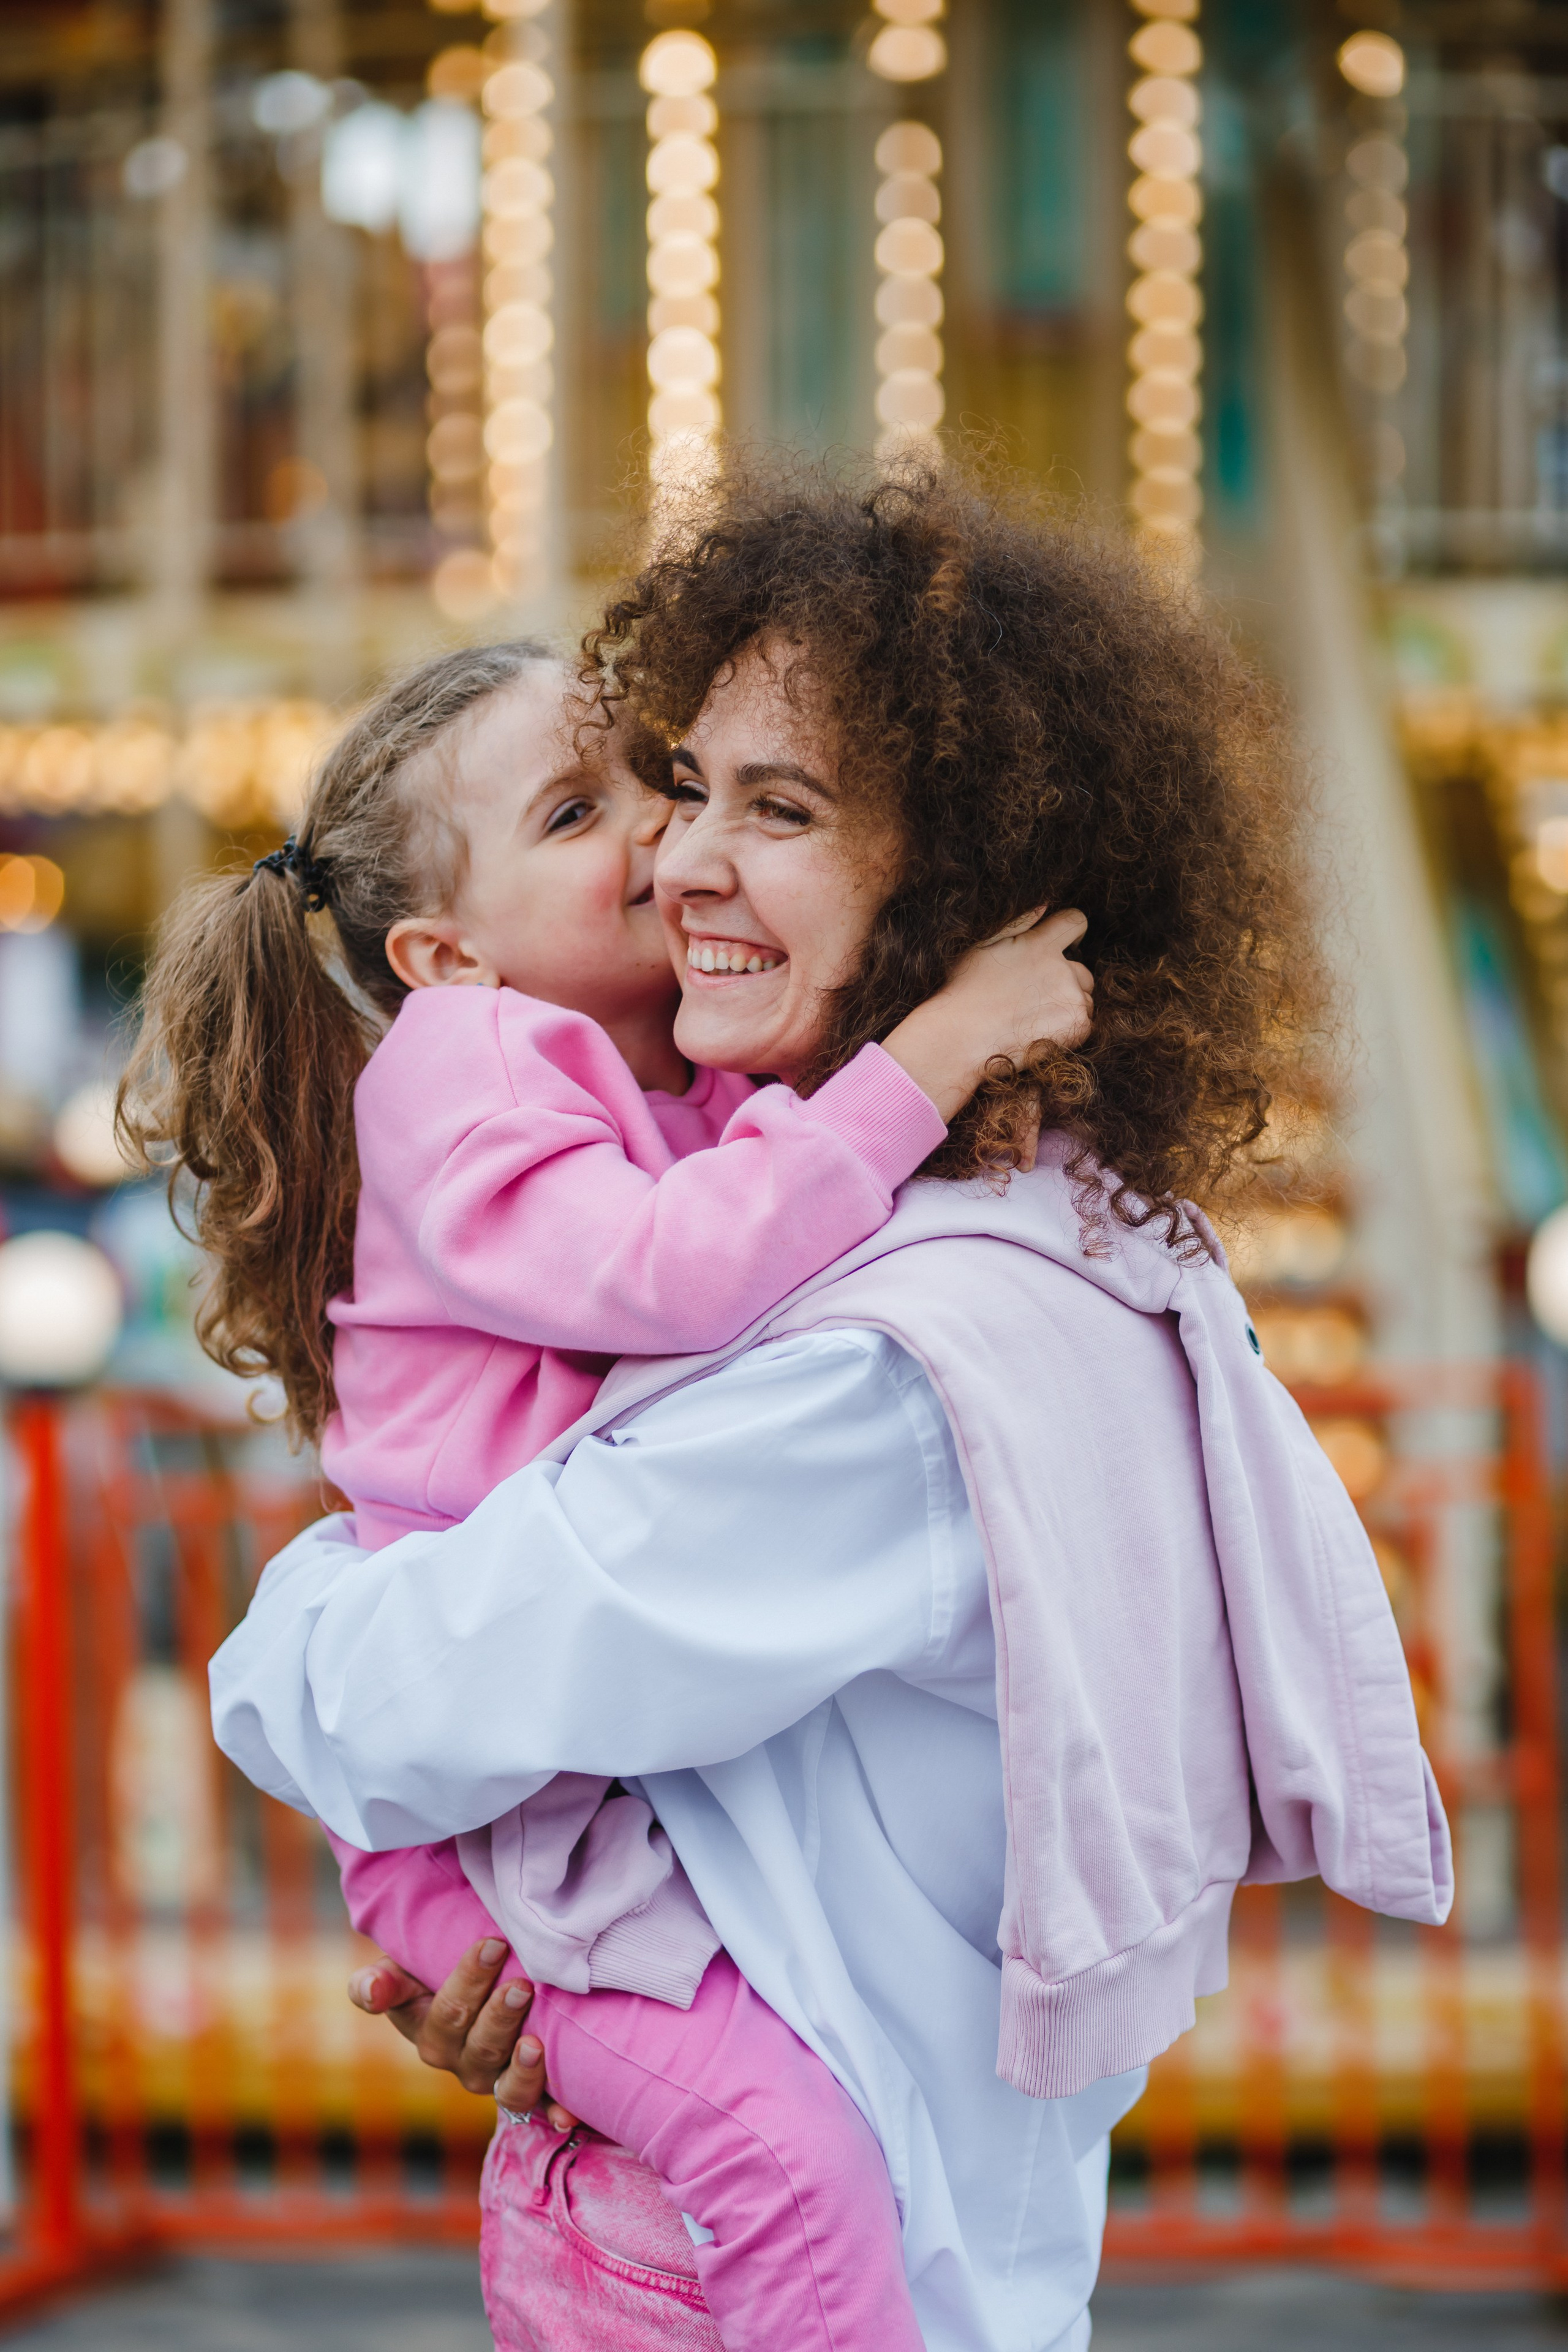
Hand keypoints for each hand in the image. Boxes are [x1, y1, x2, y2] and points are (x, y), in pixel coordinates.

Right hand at [348, 1938, 577, 2124]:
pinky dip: (553, 2113)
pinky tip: (567, 2115)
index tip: (493, 1944)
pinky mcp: (528, 2090)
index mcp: (432, 2037)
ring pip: (507, 2083)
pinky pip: (539, 2108)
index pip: (448, 2012)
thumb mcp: (402, 1975)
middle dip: (501, 2016)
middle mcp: (464, 2065)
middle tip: (521, 1985)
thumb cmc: (433, 1977)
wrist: (474, 1993)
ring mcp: (496, 2080)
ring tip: (536, 2044)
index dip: (470, 1980)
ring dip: (523, 2069)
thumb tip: (368, 1990)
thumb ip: (381, 1982)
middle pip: (482, 2046)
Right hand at [880, 908, 1093, 1124]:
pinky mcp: (1077, 1027)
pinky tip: (1041, 1032)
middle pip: (1082, 969)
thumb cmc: (965, 992)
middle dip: (1065, 979)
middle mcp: (1061, 970)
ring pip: (1084, 998)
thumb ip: (1018, 925)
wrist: (961, 1039)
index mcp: (1040, 945)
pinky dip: (1070, 1028)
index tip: (1067, 945)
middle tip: (1034, 996)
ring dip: (1068, 1004)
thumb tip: (1045, 907)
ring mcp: (1071, 1000)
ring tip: (1034, 1018)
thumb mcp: (984, 947)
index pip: (1075, 922)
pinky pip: (1085, 1023)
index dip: (1073, 933)